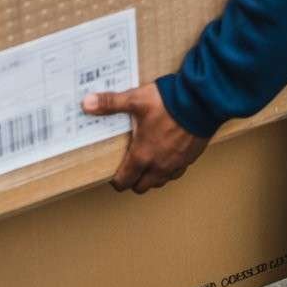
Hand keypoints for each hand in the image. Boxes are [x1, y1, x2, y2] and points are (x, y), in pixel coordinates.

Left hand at [82, 82, 207, 193]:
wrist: (199, 103)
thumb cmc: (167, 103)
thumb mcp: (135, 100)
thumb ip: (110, 103)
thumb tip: (87, 103)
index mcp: (142, 155)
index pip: (125, 180)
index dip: (116, 181)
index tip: (112, 176)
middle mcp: (159, 165)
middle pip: (142, 186)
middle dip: (133, 182)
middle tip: (127, 170)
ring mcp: (176, 164)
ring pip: (160, 182)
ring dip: (151, 178)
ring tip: (145, 164)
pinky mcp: (189, 159)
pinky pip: (176, 173)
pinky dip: (168, 170)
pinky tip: (166, 157)